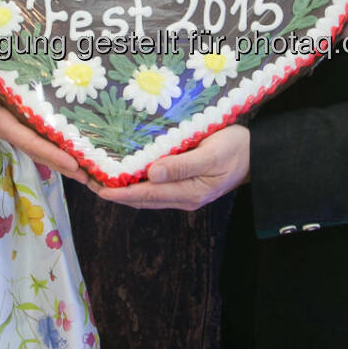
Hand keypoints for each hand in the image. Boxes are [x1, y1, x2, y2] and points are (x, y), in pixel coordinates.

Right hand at [0, 59, 89, 181]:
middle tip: (91, 178)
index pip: (32, 143)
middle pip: (40, 152)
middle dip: (64, 165)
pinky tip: (63, 146)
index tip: (76, 165)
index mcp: (1, 123)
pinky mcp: (9, 118)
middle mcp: (7, 129)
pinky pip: (34, 136)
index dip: (54, 155)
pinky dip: (50, 145)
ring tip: (84, 169)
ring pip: (38, 147)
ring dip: (60, 159)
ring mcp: (8, 126)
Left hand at [92, 124, 249, 210]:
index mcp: (188, 192)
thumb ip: (182, 165)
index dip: (120, 193)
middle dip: (115, 192)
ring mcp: (184, 193)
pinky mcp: (186, 185)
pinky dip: (137, 183)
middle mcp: (183, 197)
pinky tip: (126, 172)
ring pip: (146, 195)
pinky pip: (155, 188)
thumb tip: (152, 174)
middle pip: (142, 199)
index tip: (96, 188)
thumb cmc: (237, 149)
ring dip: (123, 189)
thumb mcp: (212, 154)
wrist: (259, 155)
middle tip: (88, 180)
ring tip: (99, 178)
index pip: (146, 195)